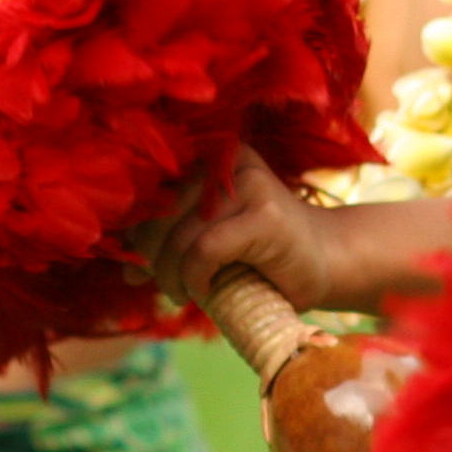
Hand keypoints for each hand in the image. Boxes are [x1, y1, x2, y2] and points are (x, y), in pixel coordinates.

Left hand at [149, 147, 349, 312]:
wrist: (326, 262)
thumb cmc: (262, 255)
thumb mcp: (207, 244)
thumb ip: (168, 247)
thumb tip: (124, 267)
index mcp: (212, 157)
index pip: (154, 190)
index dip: (137, 230)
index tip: (138, 263)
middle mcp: (229, 161)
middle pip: (162, 211)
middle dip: (153, 258)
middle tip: (164, 286)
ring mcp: (250, 185)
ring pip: (181, 236)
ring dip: (171, 275)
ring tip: (181, 294)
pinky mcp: (266, 216)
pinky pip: (206, 250)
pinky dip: (196, 278)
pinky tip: (203, 291)